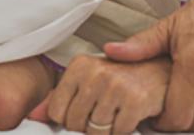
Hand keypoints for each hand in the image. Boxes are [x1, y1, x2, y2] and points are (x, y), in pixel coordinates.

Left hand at [27, 55, 169, 133]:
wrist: (160, 72)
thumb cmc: (118, 78)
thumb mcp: (86, 81)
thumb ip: (59, 98)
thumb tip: (32, 116)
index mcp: (78, 65)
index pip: (56, 111)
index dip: (68, 120)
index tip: (83, 113)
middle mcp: (95, 72)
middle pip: (75, 124)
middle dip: (87, 128)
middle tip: (102, 115)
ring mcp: (116, 86)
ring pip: (96, 131)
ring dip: (106, 131)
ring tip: (116, 115)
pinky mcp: (136, 101)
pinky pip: (119, 133)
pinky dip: (123, 131)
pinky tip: (129, 117)